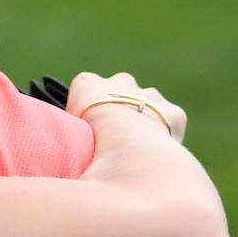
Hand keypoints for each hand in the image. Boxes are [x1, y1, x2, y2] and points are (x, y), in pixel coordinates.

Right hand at [66, 71, 186, 142]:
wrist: (123, 137)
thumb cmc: (84, 137)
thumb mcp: (64, 128)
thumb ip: (70, 126)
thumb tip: (64, 144)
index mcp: (87, 84)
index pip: (87, 86)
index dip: (90, 107)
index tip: (92, 125)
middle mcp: (121, 82)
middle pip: (122, 90)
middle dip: (122, 108)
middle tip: (117, 137)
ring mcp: (149, 95)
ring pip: (149, 105)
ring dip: (146, 120)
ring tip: (138, 149)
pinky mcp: (173, 112)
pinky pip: (171, 122)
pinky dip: (167, 135)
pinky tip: (158, 154)